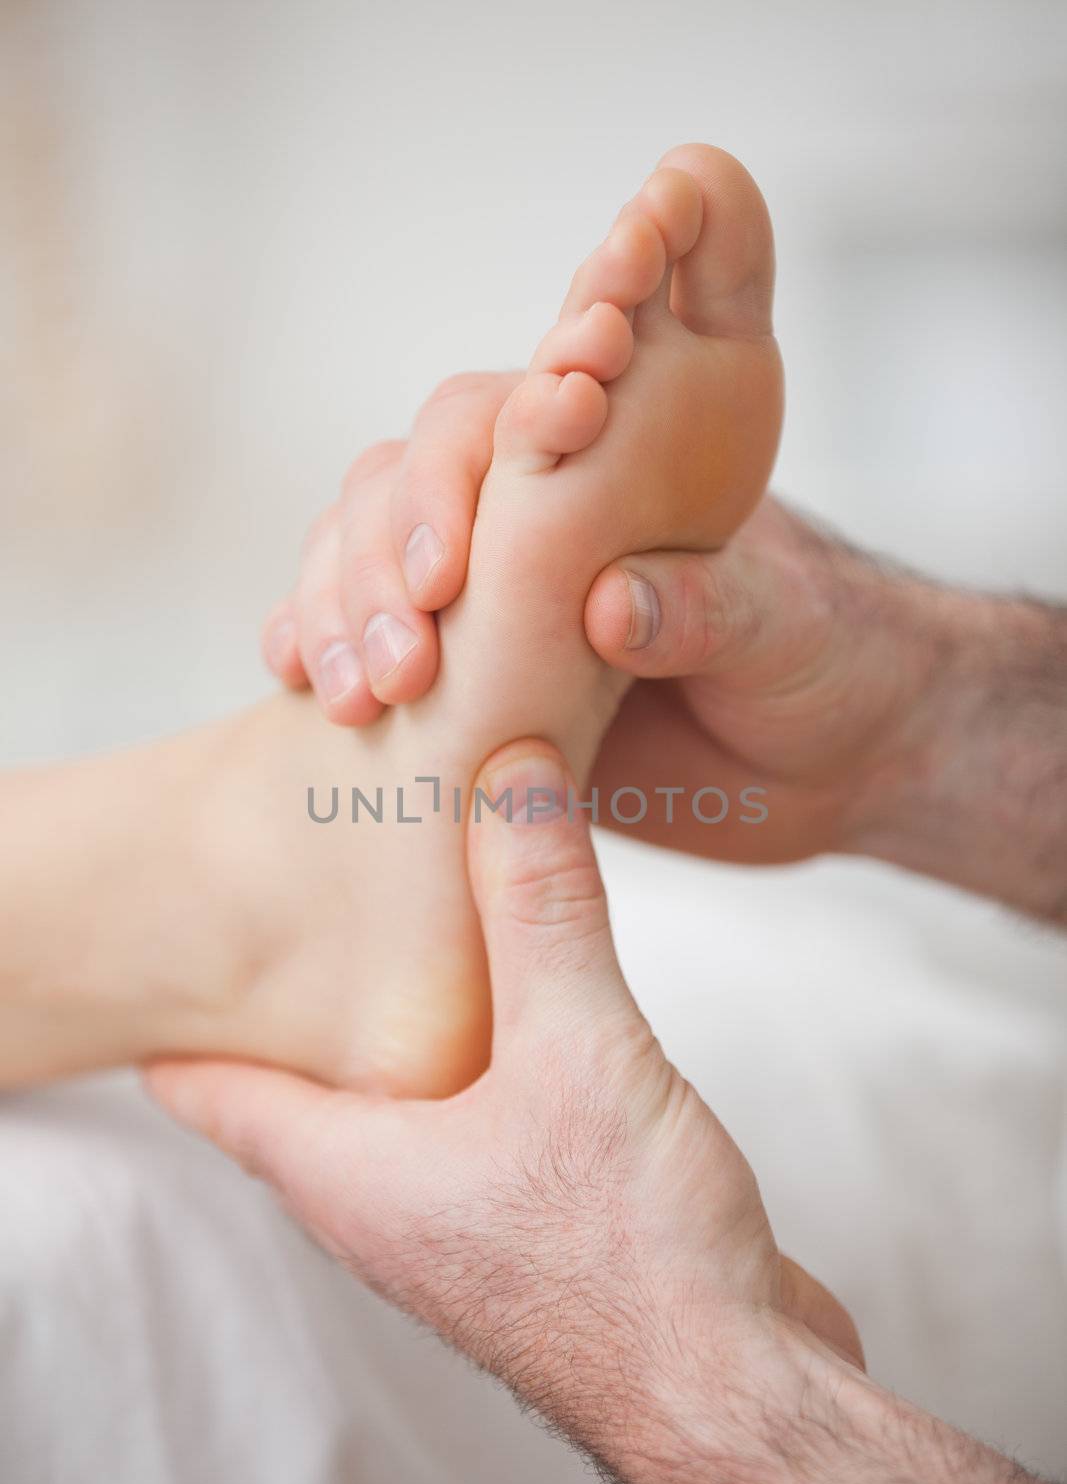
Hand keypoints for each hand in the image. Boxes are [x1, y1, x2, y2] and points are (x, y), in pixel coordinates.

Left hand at [147, 733, 859, 1446]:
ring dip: (391, 1022)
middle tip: (288, 894)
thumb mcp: (578, 1047)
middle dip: (292, 995)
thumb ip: (541, 907)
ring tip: (394, 927)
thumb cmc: (635, 1255)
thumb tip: (511, 768)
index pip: (209, 1081)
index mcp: (347, 1171)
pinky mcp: (532, 1228)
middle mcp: (382, 1205)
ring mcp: (457, 1225)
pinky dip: (474, 1054)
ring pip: (390, 1102)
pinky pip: (472, 1123)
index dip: (186, 1005)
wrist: (737, 1399)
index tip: (183, 922)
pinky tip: (517, 1005)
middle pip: (294, 1085)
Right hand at [262, 372, 946, 863]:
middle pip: (416, 471)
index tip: (478, 534)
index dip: (477, 450)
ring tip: (360, 699)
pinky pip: (363, 638)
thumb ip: (709, 610)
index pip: (518, 405)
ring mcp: (498, 592)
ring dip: (344, 607)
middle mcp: (545, 513)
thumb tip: (606, 605)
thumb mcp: (790, 632)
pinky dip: (320, 651)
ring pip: (366, 548)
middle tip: (418, 644)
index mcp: (625, 467)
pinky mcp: (472, 675)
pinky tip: (309, 691)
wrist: (834, 769)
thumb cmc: (836, 665)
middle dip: (393, 545)